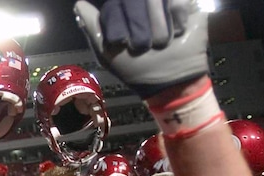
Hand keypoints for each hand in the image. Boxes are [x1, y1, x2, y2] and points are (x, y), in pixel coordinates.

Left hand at [74, 0, 208, 98]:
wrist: (171, 79)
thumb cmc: (136, 70)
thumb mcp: (108, 53)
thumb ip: (92, 27)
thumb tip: (78, 4)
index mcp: (121, 14)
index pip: (113, 5)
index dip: (117, 25)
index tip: (121, 43)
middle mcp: (139, 5)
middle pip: (132, 0)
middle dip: (138, 28)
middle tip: (143, 47)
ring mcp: (161, 3)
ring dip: (157, 25)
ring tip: (160, 43)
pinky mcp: (184, 4)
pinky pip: (176, 0)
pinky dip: (176, 18)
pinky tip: (177, 33)